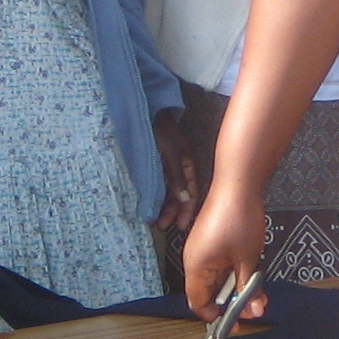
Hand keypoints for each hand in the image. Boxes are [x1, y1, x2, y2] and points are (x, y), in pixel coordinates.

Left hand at [151, 110, 202, 234]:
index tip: (182, 227)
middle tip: (162, 227)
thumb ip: (178, 177)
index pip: (192, 193)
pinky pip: (155, 186)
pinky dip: (153, 197)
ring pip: (165, 193)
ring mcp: (164, 168)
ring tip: (153, 221)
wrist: (146, 112)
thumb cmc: (162, 130)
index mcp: (187, 165)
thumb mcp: (172, 153)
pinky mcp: (151, 166)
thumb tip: (185, 200)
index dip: (188, 210)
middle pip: (178, 196)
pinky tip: (147, 206)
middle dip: (172, 213)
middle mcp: (177, 169)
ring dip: (162, 207)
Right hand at [181, 181, 269, 322]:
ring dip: (236, 286)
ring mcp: (202, 249)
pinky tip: (251, 270)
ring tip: (257, 289)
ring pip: (217, 278)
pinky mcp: (211, 240)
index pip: (198, 303)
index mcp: (196, 267)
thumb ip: (249, 288)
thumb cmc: (239, 221)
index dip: (216, 317)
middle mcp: (194, 260)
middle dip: (232, 302)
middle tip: (255, 305)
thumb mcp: (247, 259)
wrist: (237, 184)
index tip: (237, 324)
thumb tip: (256, 312)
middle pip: (208, 292)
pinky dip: (234, 272)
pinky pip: (220, 264)